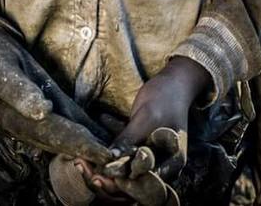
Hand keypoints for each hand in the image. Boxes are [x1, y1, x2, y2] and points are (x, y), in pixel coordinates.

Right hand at [0, 28, 114, 166]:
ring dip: (79, 148)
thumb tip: (41, 112)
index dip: (75, 140)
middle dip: (83, 149)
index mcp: (7, 116)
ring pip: (53, 140)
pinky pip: (51, 132)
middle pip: (54, 139)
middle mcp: (13, 126)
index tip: (99, 149)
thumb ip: (19, 90)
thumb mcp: (0, 67)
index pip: (48, 130)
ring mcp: (18, 125)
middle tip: (111, 155)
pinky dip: (72, 138)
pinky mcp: (25, 121)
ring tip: (107, 153)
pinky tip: (92, 140)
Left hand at [72, 57, 203, 198]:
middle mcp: (164, 162)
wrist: (175, 79)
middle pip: (134, 177)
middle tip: (87, 164)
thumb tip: (109, 162)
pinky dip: (112, 146)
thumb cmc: (166, 97)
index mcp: (172, 161)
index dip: (121, 180)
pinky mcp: (142, 145)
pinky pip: (125, 152)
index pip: (144, 181)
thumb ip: (129, 140)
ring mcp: (153, 154)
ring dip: (108, 160)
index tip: (99, 174)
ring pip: (126, 166)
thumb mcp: (146, 118)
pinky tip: (98, 131)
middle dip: (110, 172)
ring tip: (86, 154)